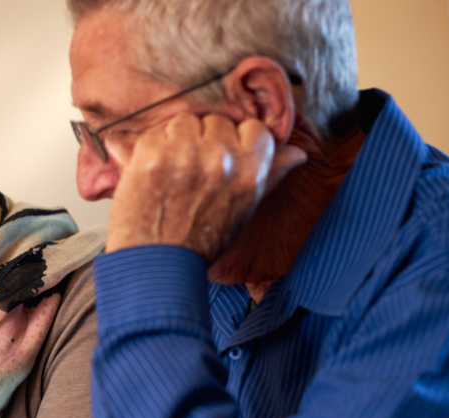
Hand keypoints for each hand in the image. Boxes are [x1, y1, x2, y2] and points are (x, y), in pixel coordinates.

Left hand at [106, 113, 307, 262]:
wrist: (158, 265)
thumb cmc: (201, 242)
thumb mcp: (245, 209)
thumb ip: (270, 174)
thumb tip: (298, 153)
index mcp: (251, 171)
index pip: (253, 129)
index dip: (235, 141)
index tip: (221, 159)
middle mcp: (222, 159)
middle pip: (215, 122)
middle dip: (202, 142)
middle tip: (190, 175)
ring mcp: (186, 155)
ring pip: (184, 123)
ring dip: (175, 143)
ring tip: (170, 176)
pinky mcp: (153, 155)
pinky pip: (155, 134)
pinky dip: (150, 151)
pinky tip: (151, 177)